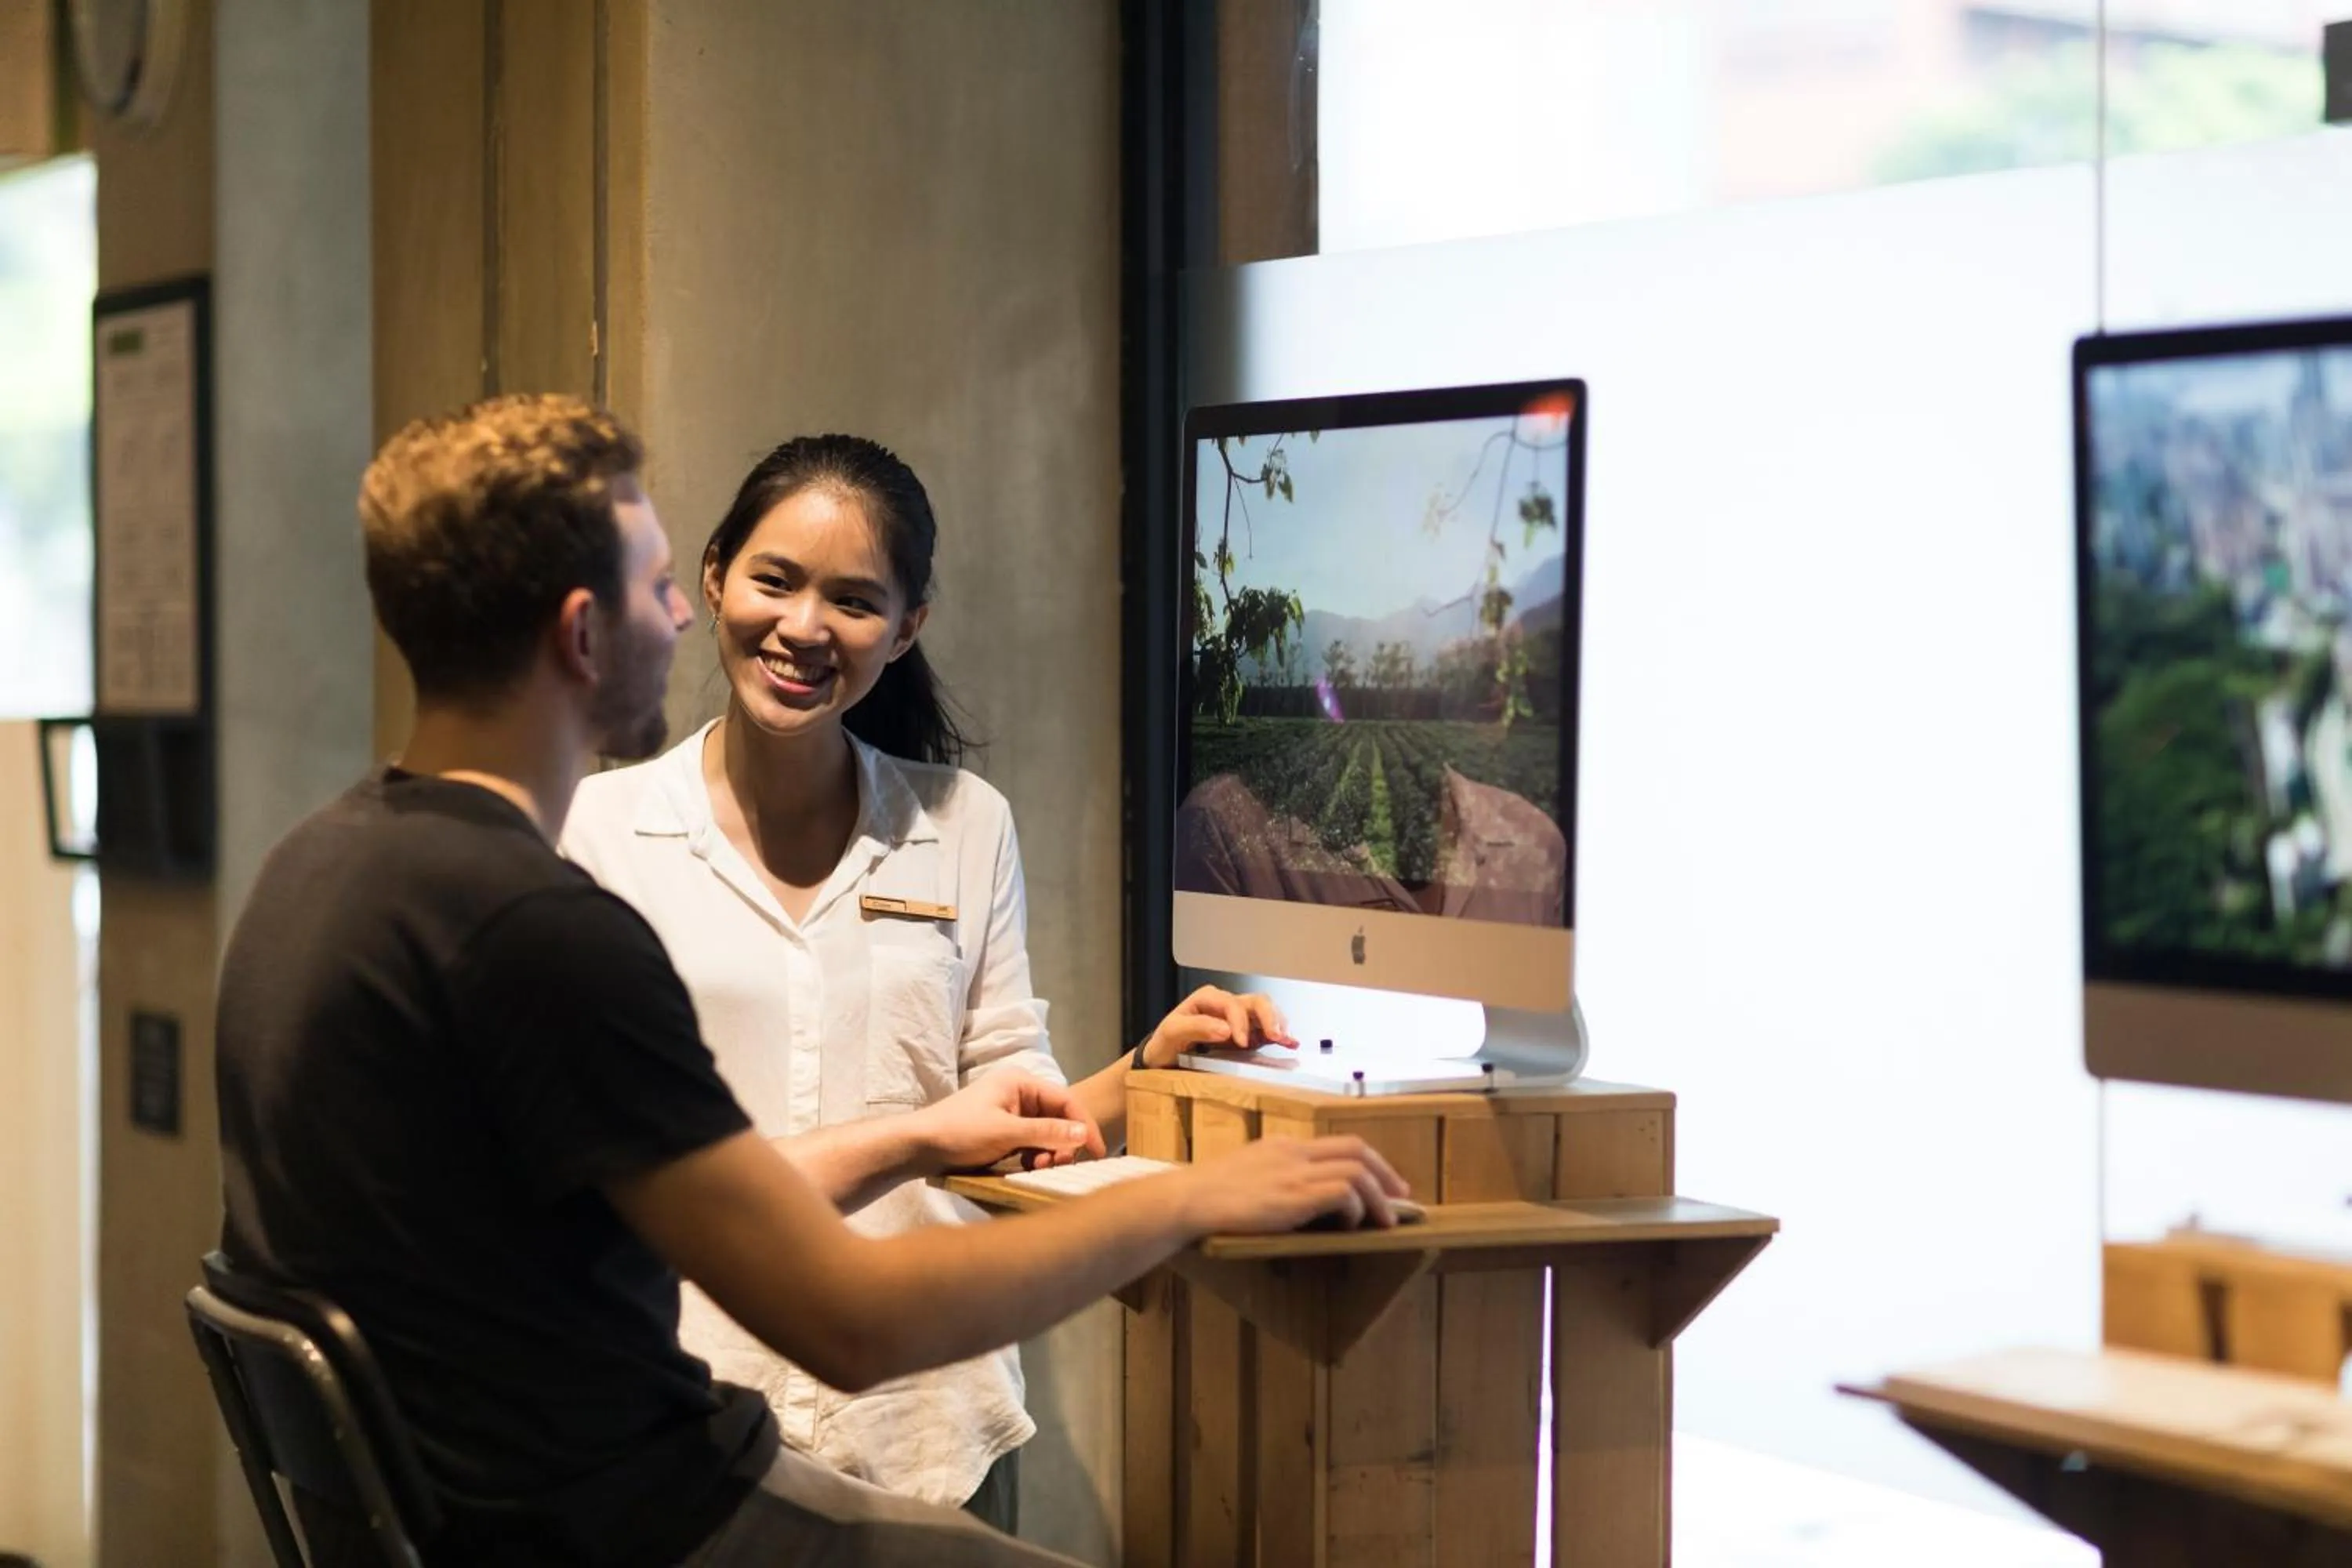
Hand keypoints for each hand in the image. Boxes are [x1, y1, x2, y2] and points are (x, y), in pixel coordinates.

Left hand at [913, 1071, 1106, 1173]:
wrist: (917, 1148)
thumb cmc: (958, 1132)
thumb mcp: (1005, 1133)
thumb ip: (1046, 1133)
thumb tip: (1083, 1134)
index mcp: (1020, 1082)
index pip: (1065, 1100)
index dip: (1084, 1126)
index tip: (1098, 1153)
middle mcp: (1018, 1093)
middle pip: (1058, 1117)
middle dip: (1064, 1142)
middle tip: (1058, 1165)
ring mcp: (1010, 1113)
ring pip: (1046, 1133)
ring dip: (1050, 1152)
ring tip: (1041, 1168)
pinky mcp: (1003, 1132)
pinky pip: (1031, 1144)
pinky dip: (1036, 1157)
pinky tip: (1030, 1169)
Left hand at [1137, 984, 1297, 1068]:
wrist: (1163, 1061)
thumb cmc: (1164, 1045)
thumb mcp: (1172, 1034)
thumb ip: (1196, 1027)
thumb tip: (1225, 1029)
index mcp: (1207, 999)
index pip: (1232, 1004)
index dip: (1240, 1021)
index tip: (1241, 1042)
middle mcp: (1225, 1005)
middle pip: (1254, 1002)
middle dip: (1268, 1017)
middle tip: (1275, 1036)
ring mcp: (1237, 1019)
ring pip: (1265, 1011)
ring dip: (1277, 1023)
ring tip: (1285, 1039)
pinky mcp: (1245, 1034)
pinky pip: (1266, 1029)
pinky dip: (1280, 1034)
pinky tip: (1290, 1042)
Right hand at [1171, 1135, 1409, 1233]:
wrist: (1186, 1200)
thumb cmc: (1208, 1195)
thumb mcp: (1248, 1173)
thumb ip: (1276, 1176)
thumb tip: (1301, 1197)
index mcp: (1284, 1146)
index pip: (1340, 1144)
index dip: (1370, 1162)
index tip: (1387, 1183)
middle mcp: (1293, 1153)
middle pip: (1356, 1149)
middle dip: (1386, 1174)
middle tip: (1401, 1198)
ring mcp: (1293, 1172)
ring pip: (1356, 1170)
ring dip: (1379, 1197)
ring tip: (1386, 1221)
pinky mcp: (1292, 1196)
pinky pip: (1342, 1191)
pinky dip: (1357, 1207)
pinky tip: (1354, 1224)